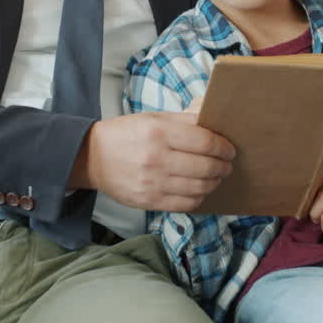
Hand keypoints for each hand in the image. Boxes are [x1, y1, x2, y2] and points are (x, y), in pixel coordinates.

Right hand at [72, 106, 233, 211]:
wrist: (93, 158)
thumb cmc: (127, 134)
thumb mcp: (154, 118)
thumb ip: (186, 120)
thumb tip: (214, 121)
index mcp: (159, 132)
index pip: (205, 142)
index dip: (224, 147)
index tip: (230, 149)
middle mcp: (157, 158)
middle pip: (206, 166)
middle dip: (223, 166)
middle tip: (227, 164)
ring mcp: (152, 183)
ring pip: (199, 188)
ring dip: (214, 182)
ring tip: (216, 177)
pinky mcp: (149, 201)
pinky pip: (185, 204)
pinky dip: (199, 198)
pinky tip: (199, 190)